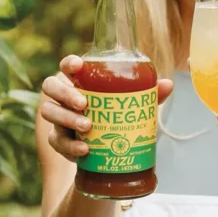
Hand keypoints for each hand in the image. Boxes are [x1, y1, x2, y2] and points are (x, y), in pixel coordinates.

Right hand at [39, 55, 173, 162]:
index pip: (66, 67)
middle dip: (65, 94)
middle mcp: (64, 97)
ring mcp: (58, 119)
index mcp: (80, 82)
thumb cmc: (118, 119)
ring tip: (88, 127)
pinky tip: (85, 151)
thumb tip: (168, 84)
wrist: (108, 153)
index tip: (77, 66)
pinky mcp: (59, 141)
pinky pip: (57, 142)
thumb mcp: (133, 106)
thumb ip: (149, 95)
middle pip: (51, 87)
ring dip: (66, 119)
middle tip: (84, 104)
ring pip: (49, 112)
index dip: (68, 63)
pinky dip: (70, 147)